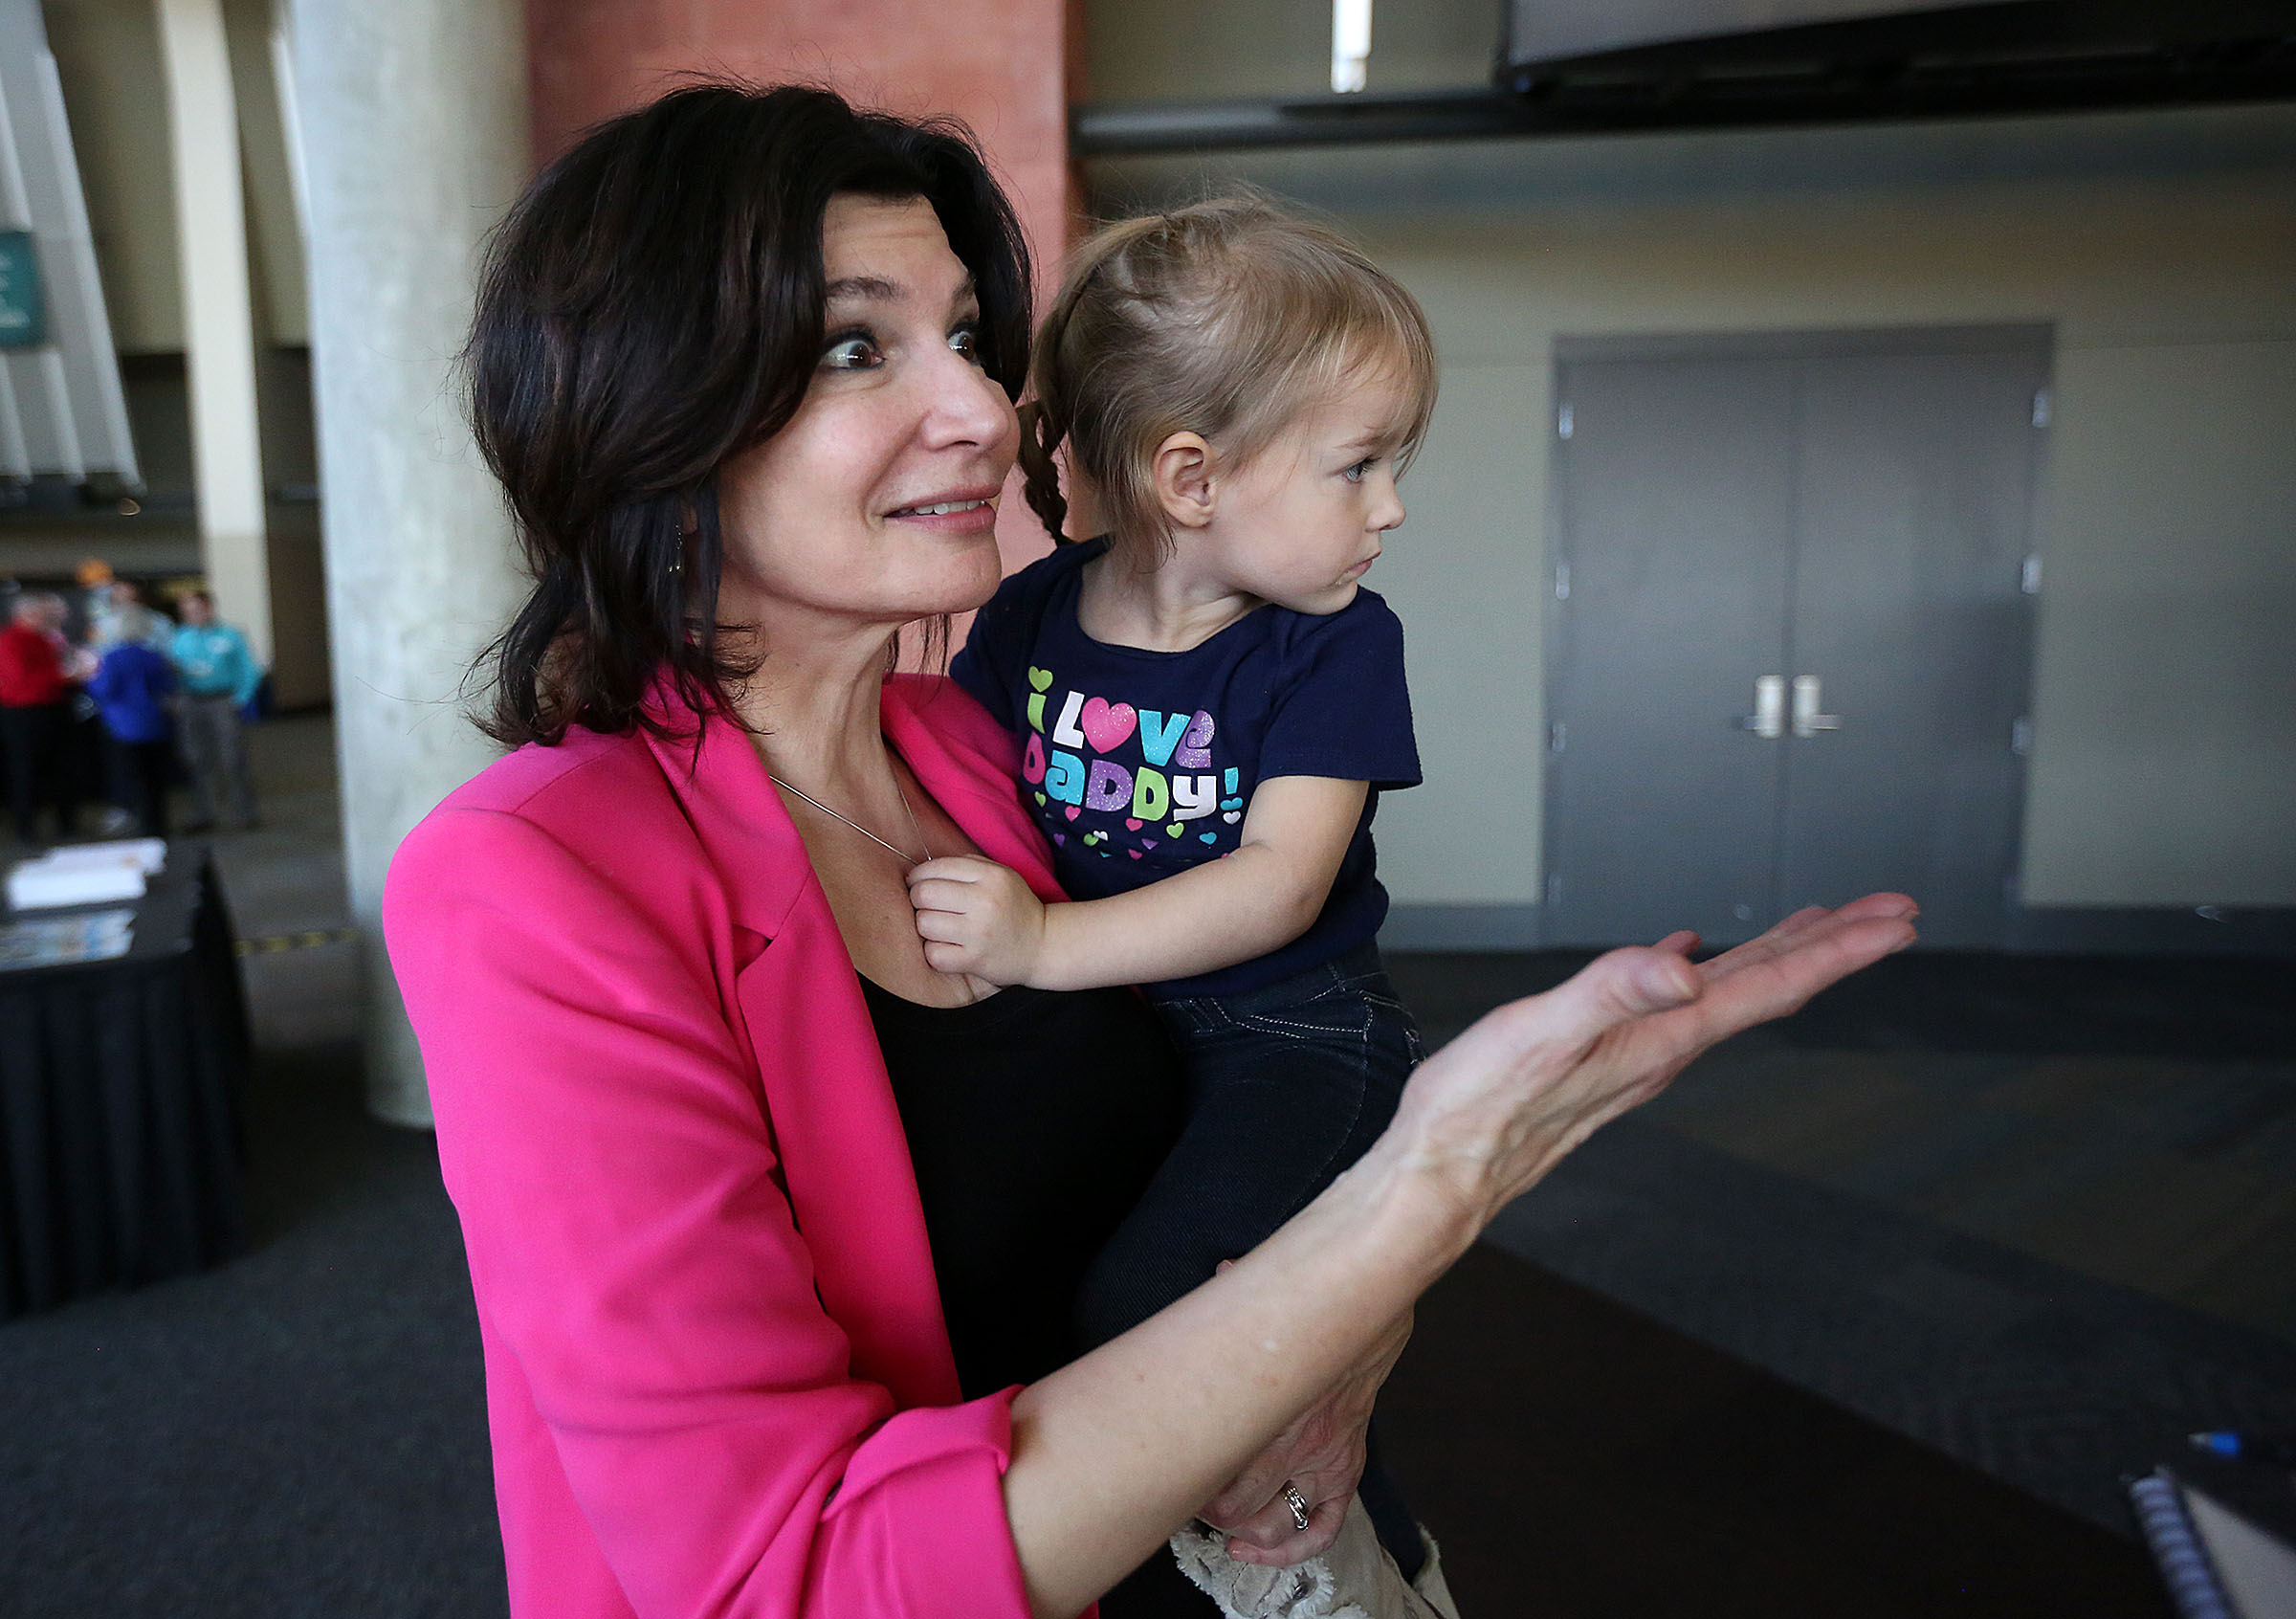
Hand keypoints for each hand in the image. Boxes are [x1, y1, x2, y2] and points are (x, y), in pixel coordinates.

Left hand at [907, 856, 1048, 985]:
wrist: (1043, 945)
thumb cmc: (1014, 908)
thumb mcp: (1002, 875)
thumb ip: (968, 865)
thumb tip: (925, 869)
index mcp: (991, 876)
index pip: (935, 868)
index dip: (917, 876)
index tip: (917, 884)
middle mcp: (985, 901)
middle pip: (924, 894)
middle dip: (918, 900)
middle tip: (928, 907)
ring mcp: (979, 933)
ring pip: (924, 924)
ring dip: (926, 927)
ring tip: (940, 928)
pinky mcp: (974, 960)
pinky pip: (933, 954)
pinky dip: (935, 952)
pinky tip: (948, 948)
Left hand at [1199, 1296, 1412, 1566]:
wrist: (1373, 1320)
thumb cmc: (1320, 1312)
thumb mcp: (1271, 1304)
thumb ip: (1238, 1297)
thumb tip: (1221, 1276)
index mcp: (1278, 1414)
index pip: (1227, 1487)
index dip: (1193, 1494)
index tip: (1174, 1479)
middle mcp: (1304, 1448)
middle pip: (1243, 1511)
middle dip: (1209, 1511)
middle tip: (1189, 1495)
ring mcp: (1328, 1464)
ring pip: (1280, 1526)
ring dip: (1244, 1533)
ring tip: (1218, 1525)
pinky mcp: (1347, 1470)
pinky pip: (1325, 1528)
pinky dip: (1294, 1549)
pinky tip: (1257, 1550)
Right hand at [1379, 894, 1918, 1231]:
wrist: (1439, 1175)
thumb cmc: (1479, 1109)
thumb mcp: (1540, 1034)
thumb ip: (1612, 993)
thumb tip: (1686, 966)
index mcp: (1662, 1039)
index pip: (1772, 986)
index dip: (1839, 949)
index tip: (1898, 921)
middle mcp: (1663, 1049)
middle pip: (1770, 990)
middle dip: (1833, 948)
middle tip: (1892, 913)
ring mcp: (1638, 1056)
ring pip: (1730, 996)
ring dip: (1780, 957)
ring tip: (1818, 926)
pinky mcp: (1605, 1057)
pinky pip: (1676, 1004)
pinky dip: (1702, 972)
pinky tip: (1689, 958)